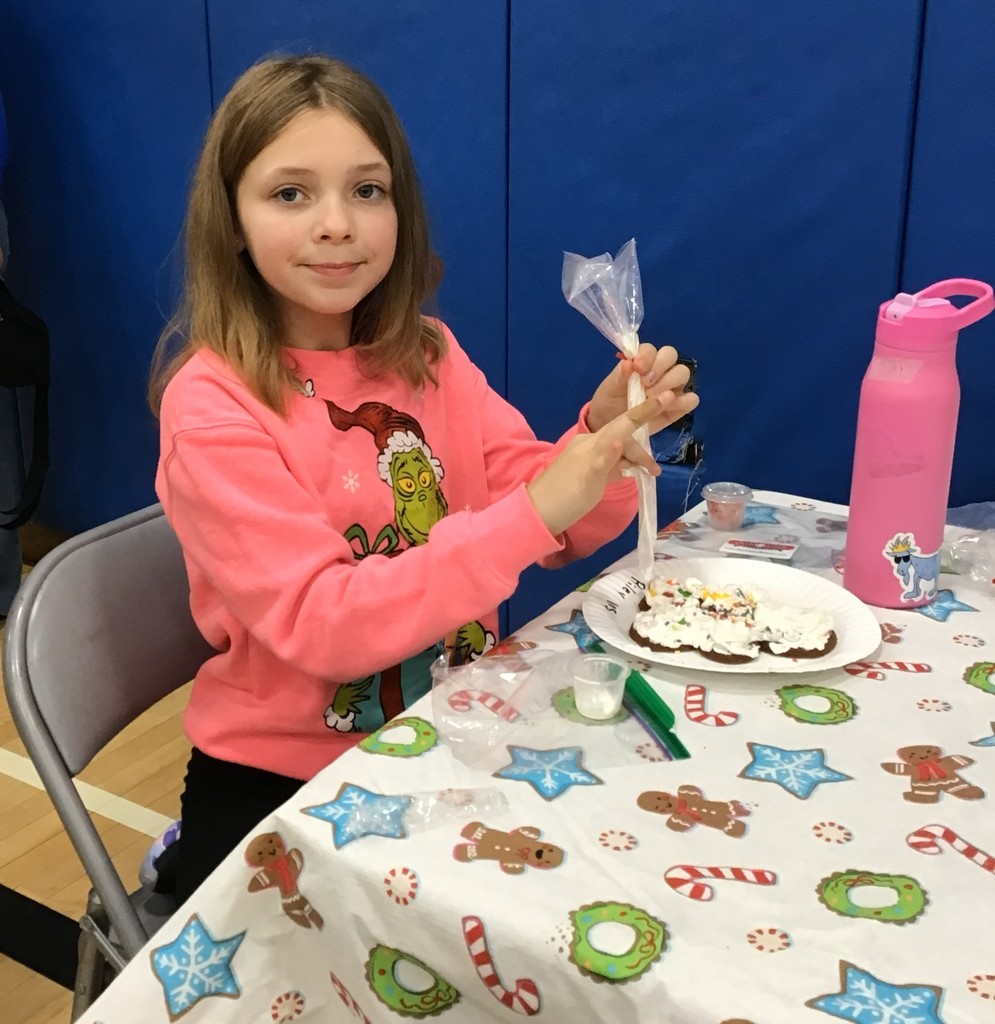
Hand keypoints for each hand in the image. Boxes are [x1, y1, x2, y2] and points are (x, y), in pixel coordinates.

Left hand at [527, 397, 662, 535]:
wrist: (536, 515)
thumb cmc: (565, 500)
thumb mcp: (589, 482)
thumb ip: (607, 460)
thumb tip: (622, 439)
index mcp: (592, 444)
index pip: (623, 424)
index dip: (646, 412)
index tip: (668, 397)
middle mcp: (588, 444)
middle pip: (623, 438)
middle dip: (640, 451)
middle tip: (654, 471)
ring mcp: (585, 455)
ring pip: (616, 449)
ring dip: (633, 459)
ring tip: (646, 474)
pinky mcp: (582, 467)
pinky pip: (608, 459)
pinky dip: (621, 463)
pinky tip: (627, 471)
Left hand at [586, 343, 698, 434]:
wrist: (611, 427)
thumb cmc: (610, 402)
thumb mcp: (609, 389)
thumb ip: (619, 376)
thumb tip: (628, 363)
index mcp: (642, 360)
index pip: (651, 349)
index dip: (646, 356)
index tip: (637, 368)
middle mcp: (660, 369)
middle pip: (671, 355)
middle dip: (659, 368)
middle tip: (644, 385)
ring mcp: (672, 387)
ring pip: (683, 374)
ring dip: (669, 384)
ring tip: (652, 398)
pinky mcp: (679, 407)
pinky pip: (691, 399)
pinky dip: (683, 402)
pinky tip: (668, 408)